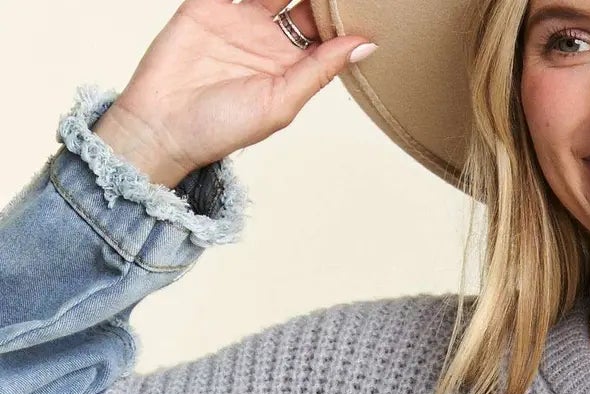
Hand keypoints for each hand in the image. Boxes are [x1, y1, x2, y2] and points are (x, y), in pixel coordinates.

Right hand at [90, 0, 374, 188]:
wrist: (163, 125)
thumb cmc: (223, 128)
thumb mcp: (282, 102)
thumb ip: (321, 70)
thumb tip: (365, 47)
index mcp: (293, 65)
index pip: (326, 32)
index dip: (343, 16)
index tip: (369, 4)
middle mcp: (269, 38)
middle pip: (304, 2)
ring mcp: (238, 18)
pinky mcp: (207, 4)